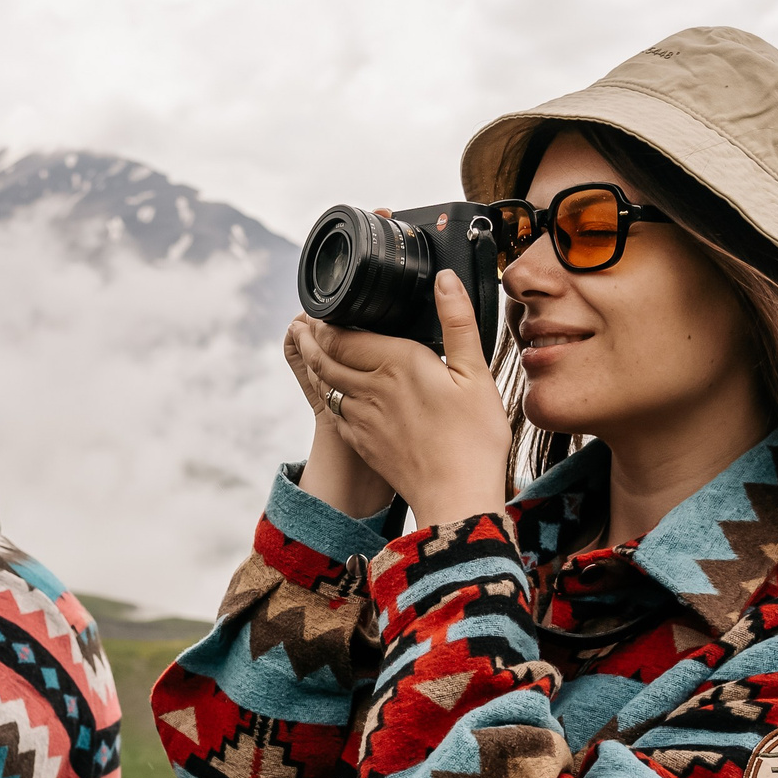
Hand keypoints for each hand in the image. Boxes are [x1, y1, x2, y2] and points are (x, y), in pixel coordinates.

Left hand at [295, 271, 512, 528]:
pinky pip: (333, 411)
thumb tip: (443, 279)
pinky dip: (326, 393)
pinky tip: (332, 390)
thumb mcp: (476, 373)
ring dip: (313, 363)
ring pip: (325, 383)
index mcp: (395, 363)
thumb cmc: (473, 438)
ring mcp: (361, 418)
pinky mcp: (362, 442)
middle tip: (302, 324)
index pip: (341, 335)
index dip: (323, 321)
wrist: (456, 498)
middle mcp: (369, 388)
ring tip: (308, 348)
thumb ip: (457, 322)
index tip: (318, 308)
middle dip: (310, 338)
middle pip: (324, 356)